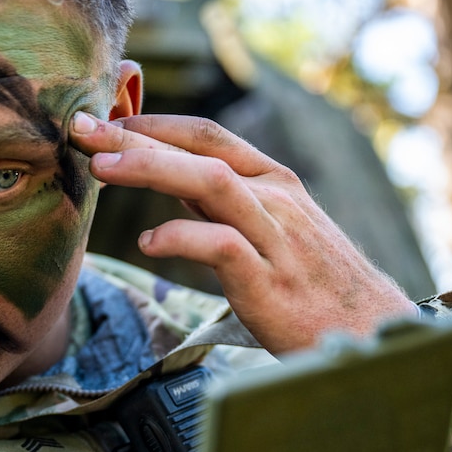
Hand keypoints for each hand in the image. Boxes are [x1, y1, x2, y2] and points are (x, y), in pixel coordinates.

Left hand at [70, 112, 417, 353]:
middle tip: (82, 127)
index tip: (106, 120)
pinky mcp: (270, 280)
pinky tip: (148, 243)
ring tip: (101, 167)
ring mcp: (275, 237)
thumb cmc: (312, 284)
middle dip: (135, 136)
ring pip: (210, 185)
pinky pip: (222, 247)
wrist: (368, 330)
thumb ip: (225, 206)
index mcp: (274, 182)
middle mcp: (275, 199)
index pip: (207, 136)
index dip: (154, 124)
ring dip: (151, 170)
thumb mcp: (271, 232)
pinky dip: (182, 239)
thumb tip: (173, 186)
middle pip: (199, 151)